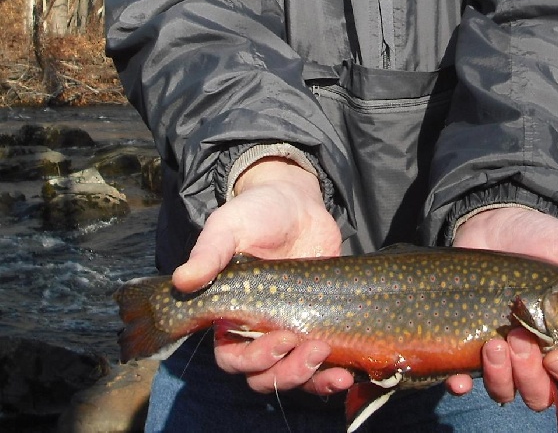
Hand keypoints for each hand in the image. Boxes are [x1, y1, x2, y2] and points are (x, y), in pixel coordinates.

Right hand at [172, 157, 352, 395]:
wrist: (297, 202)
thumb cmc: (255, 214)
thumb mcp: (229, 228)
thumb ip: (209, 253)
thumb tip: (183, 281)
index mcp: (229, 316)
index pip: (232, 358)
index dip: (254, 360)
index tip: (280, 338)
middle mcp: (257, 331)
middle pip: (264, 376)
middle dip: (288, 372)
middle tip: (313, 348)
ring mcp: (291, 330)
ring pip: (293, 377)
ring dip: (312, 379)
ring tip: (335, 368)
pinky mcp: (320, 326)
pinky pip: (323, 365)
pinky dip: (332, 376)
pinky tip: (349, 374)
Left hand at [445, 206, 557, 409]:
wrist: (494, 223)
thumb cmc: (542, 239)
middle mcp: (541, 353)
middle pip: (543, 393)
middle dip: (532, 377)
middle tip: (520, 339)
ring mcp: (505, 353)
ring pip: (508, 392)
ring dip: (502, 378)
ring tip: (495, 343)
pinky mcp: (471, 345)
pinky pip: (464, 380)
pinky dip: (461, 383)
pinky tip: (458, 375)